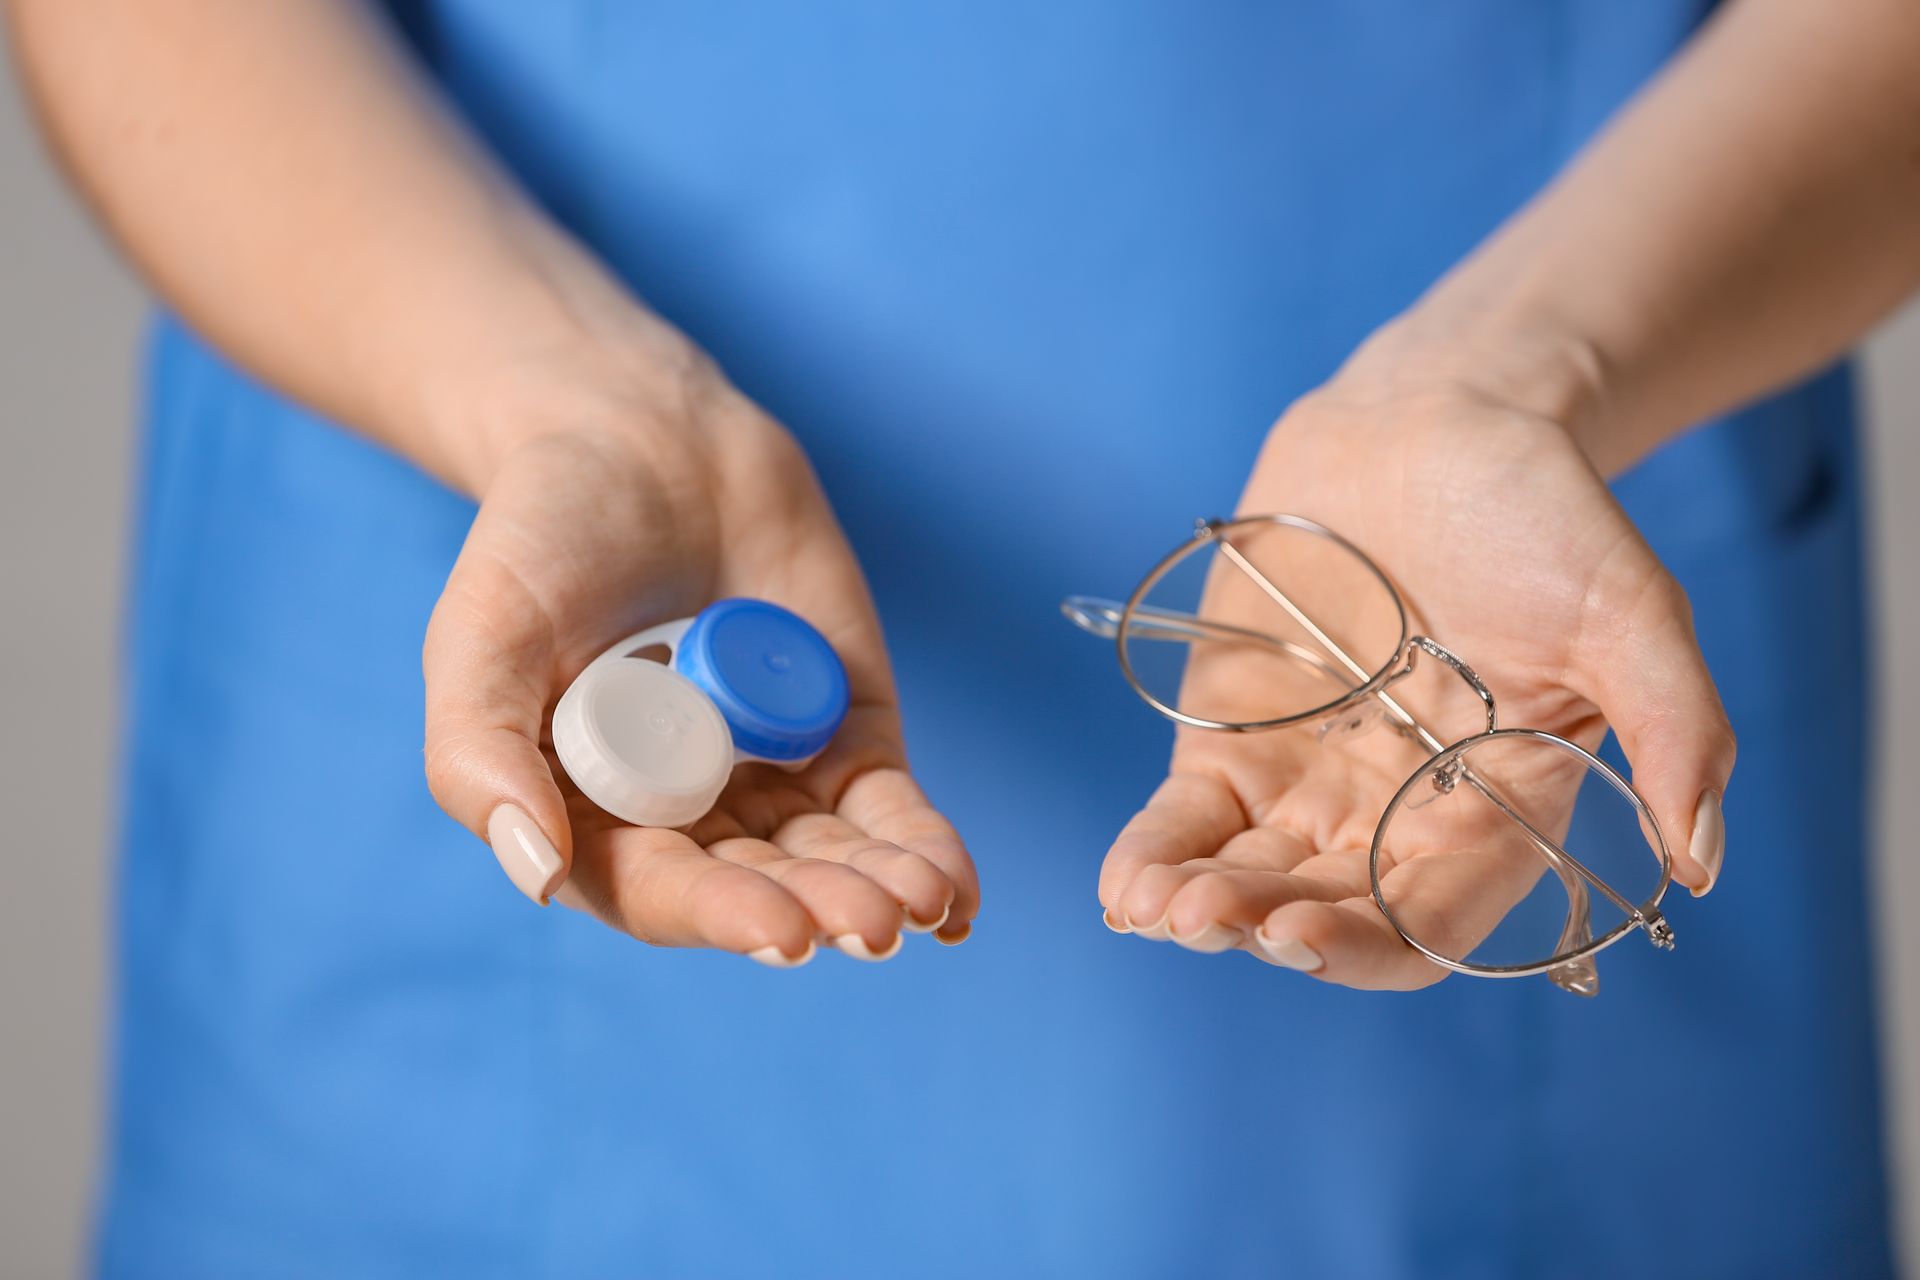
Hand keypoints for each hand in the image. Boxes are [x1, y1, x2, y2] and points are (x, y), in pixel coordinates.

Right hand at [422, 340, 976, 963]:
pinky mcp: (846, 733)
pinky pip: (888, 808)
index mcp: (591, 817)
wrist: (643, 439)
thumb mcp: (484, 635)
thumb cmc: (543, 539)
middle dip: (820, 908)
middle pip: (761, 884)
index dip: (720, 915)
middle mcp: (685, 817)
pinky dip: (925, 848)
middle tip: (871, 923)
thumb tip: (534, 876)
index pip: (658, 890)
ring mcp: (771, 778)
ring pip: (833, 856)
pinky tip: (956, 896)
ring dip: (882, 887)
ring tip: (923, 902)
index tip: (781, 932)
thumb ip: (480, 752)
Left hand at [1099, 327, 1734, 988]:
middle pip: (1321, 909)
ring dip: (1198, 904)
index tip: (1301, 935)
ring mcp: (1307, 780)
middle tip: (1205, 915)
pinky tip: (1122, 886)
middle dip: (1261, 924)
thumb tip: (1701, 865)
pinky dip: (1154, 854)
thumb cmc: (1545, 511)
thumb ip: (1674, 728)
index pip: (1425, 924)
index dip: (1365, 945)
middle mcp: (1395, 817)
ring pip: (1246, 874)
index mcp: (1492, 814)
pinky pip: (1189, 816)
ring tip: (1153, 906)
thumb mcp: (1629, 609)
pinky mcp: (1231, 732)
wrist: (1434, 419)